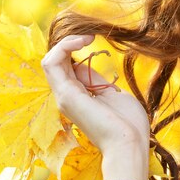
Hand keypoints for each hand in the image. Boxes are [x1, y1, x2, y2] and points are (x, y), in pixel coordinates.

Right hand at [41, 34, 149, 179]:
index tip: (93, 41)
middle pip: (56, 62)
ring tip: (87, 37)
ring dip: (66, 42)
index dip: (76, 50)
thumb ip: (97, 81)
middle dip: (70, 43)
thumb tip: (85, 66)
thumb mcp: (113, 94)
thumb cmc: (128, 123)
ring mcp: (64, 96)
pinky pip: (51, 63)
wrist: (129, 143)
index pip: (67, 67)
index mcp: (80, 97)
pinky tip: (83, 42)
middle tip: (90, 36)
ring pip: (50, 60)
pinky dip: (63, 47)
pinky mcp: (65, 94)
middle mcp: (67, 97)